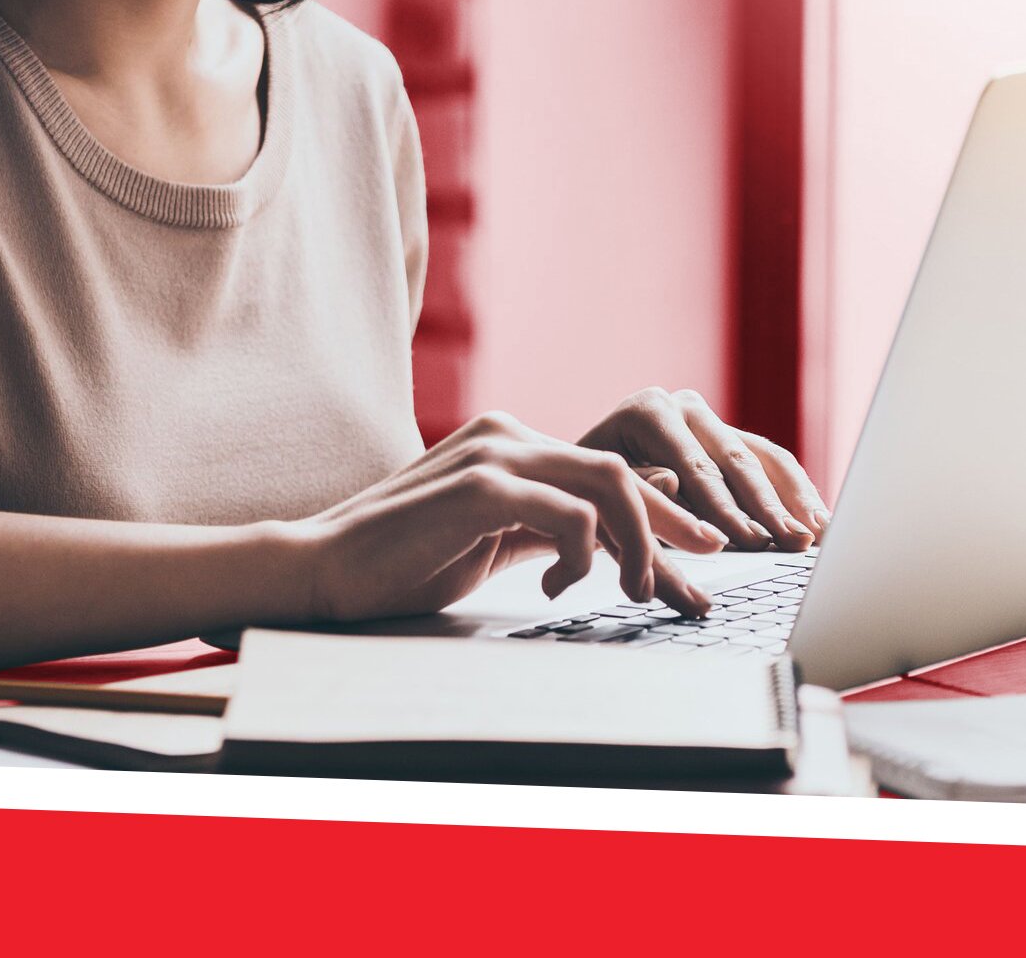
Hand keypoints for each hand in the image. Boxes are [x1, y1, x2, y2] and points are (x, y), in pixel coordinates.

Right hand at [291, 412, 728, 624]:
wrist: (322, 570)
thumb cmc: (404, 561)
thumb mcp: (497, 539)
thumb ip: (559, 523)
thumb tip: (633, 513)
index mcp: (514, 443)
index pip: (609, 469)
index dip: (664, 513)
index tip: (701, 556)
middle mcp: (509, 435)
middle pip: (620, 469)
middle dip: (673, 525)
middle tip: (703, 573)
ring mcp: (494, 455)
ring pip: (606, 482)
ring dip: (638, 541)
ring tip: (636, 591)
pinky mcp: (479, 486)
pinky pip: (567, 512)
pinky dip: (582, 552)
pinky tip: (558, 585)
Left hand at [577, 388, 829, 552]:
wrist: (583, 478)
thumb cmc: (586, 489)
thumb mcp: (601, 491)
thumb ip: (639, 487)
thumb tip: (677, 481)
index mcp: (649, 411)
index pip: (695, 468)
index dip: (724, 509)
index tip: (748, 542)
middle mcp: (686, 407)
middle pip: (737, 461)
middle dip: (769, 508)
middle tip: (792, 543)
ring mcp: (713, 422)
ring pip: (765, 459)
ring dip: (795, 501)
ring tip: (818, 537)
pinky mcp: (733, 441)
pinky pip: (774, 465)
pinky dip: (798, 496)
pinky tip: (819, 524)